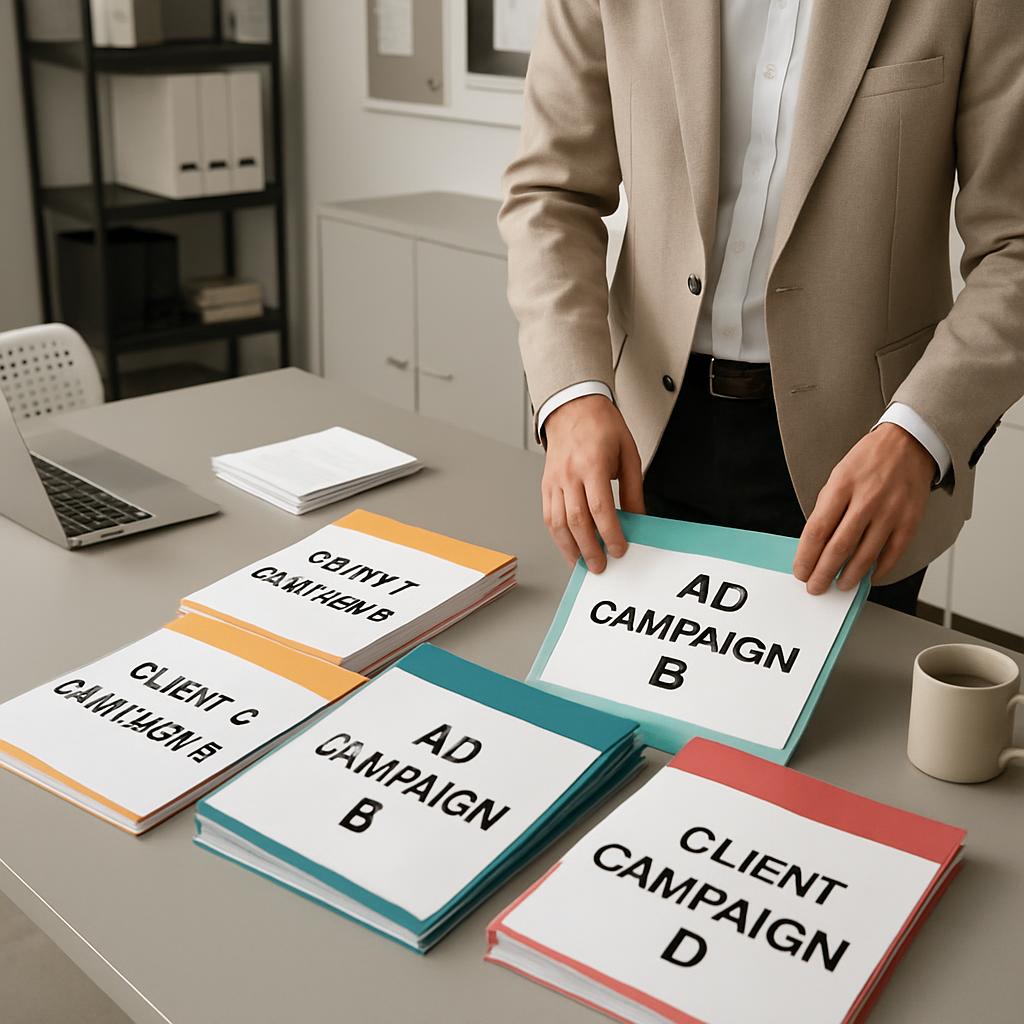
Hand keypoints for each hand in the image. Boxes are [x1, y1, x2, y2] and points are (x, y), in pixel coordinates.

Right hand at [542, 394, 644, 572]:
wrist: (573, 407)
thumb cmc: (601, 426)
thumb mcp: (628, 453)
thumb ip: (633, 488)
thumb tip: (638, 518)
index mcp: (592, 464)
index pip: (600, 508)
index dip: (610, 533)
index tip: (619, 548)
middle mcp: (569, 474)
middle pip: (577, 521)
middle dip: (590, 548)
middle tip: (602, 565)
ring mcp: (554, 481)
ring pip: (558, 523)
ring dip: (570, 548)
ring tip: (584, 563)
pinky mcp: (546, 485)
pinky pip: (549, 516)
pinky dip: (558, 536)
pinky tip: (568, 547)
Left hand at [793, 423, 934, 594]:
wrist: (909, 443)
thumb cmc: (868, 460)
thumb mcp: (838, 476)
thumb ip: (827, 508)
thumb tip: (816, 543)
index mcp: (842, 486)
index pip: (818, 530)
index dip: (806, 556)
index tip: (800, 571)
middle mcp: (867, 500)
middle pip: (839, 547)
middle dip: (823, 573)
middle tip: (815, 587)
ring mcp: (890, 511)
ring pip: (866, 555)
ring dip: (850, 576)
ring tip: (839, 586)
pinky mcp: (910, 520)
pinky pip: (893, 553)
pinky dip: (880, 569)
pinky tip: (870, 577)